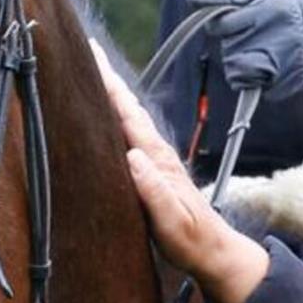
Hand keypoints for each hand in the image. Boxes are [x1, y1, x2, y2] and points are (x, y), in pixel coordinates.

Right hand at [93, 46, 270, 302]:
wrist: (214, 251)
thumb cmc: (191, 240)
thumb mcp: (171, 220)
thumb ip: (155, 190)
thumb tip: (133, 155)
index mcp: (158, 160)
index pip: (130, 115)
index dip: (111, 86)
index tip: (93, 58)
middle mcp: (157, 153)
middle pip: (130, 108)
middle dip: (109, 79)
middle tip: (88, 51)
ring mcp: (157, 160)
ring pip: (131, 118)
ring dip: (113, 94)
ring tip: (94, 74)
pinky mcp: (155, 170)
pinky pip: (132, 134)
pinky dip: (119, 117)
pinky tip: (110, 116)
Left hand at [184, 0, 302, 100]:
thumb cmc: (279, 11)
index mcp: (260, 14)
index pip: (219, 26)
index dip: (224, 26)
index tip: (240, 22)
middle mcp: (267, 40)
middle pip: (227, 52)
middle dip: (236, 46)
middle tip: (258, 37)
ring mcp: (274, 66)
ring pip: (235, 73)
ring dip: (244, 63)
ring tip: (265, 51)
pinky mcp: (278, 86)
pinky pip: (250, 87)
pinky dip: (256, 79)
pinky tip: (271, 66)